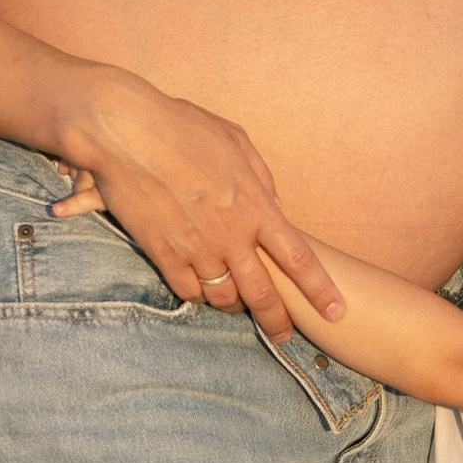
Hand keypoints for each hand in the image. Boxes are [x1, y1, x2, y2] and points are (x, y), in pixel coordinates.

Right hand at [43, 73, 340, 337]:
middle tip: (284, 336)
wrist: (126, 132)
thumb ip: (262, 178)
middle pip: (263, 294)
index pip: (299, 259)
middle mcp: (230, 235)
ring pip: (224, 298)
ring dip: (234, 306)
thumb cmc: (182, 126)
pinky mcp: (163, 254)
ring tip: (237, 305)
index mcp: (255, 206)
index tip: (336, 311)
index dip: (320, 290)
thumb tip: (276, 206)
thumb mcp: (236, 142)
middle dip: (277, 321)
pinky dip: (198, 295)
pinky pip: (188, 292)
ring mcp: (196, 249)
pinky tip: (200, 288)